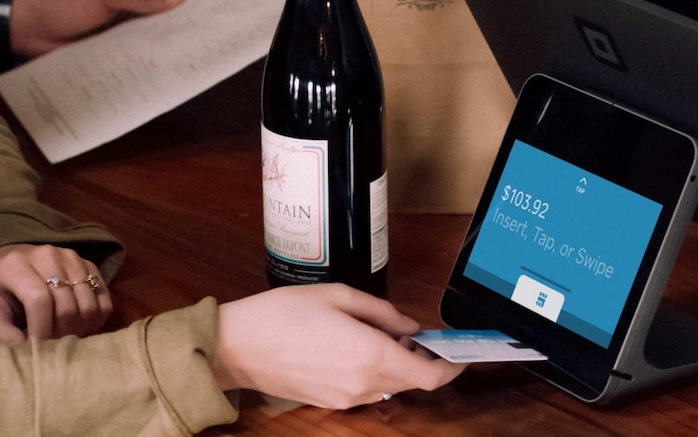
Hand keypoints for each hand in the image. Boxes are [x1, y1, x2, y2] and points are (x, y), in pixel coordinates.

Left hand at [0, 244, 112, 344]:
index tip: (37, 349)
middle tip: (51, 345)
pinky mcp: (89, 264)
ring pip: (88, 304)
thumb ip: (4, 335)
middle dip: (60, 333)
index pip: (39, 300)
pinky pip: (104, 298)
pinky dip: (96, 319)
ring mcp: (72, 257)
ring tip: (65, 336)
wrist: (12, 261)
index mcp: (15, 265)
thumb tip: (30, 355)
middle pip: (66, 304)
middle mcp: (47, 255)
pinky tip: (81, 326)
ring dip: (79, 328)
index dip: (41, 330)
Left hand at [9, 0, 194, 57]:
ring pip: (157, 25)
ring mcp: (124, 18)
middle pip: (167, 1)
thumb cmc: (62, 0)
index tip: (210, 2)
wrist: (28, 30)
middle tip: (209, 30)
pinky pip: (142, 44)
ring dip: (171, 35)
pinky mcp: (117, 41)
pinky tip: (169, 62)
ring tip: (194, 50)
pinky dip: (155, 51)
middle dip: (185, 13)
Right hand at [211, 284, 465, 408]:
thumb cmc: (283, 314)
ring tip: (376, 333)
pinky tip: (354, 347)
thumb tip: (408, 324)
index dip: (450, 367)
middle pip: (409, 380)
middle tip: (408, 330)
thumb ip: (382, 312)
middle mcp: (362, 384)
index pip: (428, 375)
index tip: (459, 355)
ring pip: (387, 385)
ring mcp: (345, 397)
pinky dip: (371, 371)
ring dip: (393, 363)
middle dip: (417, 357)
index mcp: (370, 356)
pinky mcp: (329, 401)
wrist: (238, 346)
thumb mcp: (339, 296)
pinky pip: (364, 389)